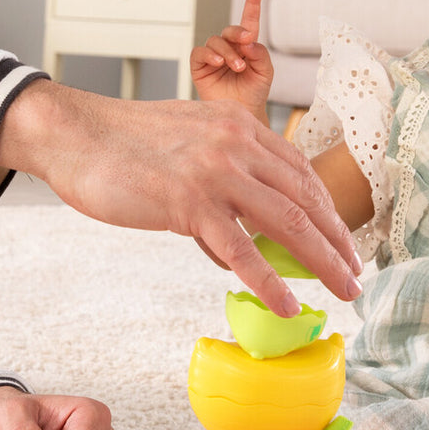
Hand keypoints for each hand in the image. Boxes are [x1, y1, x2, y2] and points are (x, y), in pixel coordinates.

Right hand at [0, 82, 363, 316]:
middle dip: (338, 240)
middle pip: (306, 197)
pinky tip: (288, 303)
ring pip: (288, 222)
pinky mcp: (189, 201)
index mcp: (238, 126)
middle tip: (356, 273)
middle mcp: (237, 143)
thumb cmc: (120, 145)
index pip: (300, 172)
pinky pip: (241, 249)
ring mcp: (216, 171)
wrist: (73, 133)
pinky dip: (270, 281)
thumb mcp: (184, 146)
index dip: (327, 210)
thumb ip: (217, 183)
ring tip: (343, 291)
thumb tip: (235, 244)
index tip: (342, 240)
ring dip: (323, 261)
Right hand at [190, 0, 273, 121]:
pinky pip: (199, 53)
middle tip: (247, 43)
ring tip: (238, 67)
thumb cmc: (254, 92)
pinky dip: (209, 55)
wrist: (242, 114)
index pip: (248, 21)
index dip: (251, 3)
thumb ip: (260, 53)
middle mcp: (229, 48)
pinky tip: (219, 63)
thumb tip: (248, 40)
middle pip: (230, 30)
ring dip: (227, 51)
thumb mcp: (264, 71)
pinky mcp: (200, 66)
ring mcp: (213, 56)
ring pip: (215, 41)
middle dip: (238, 33)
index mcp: (246, 46)